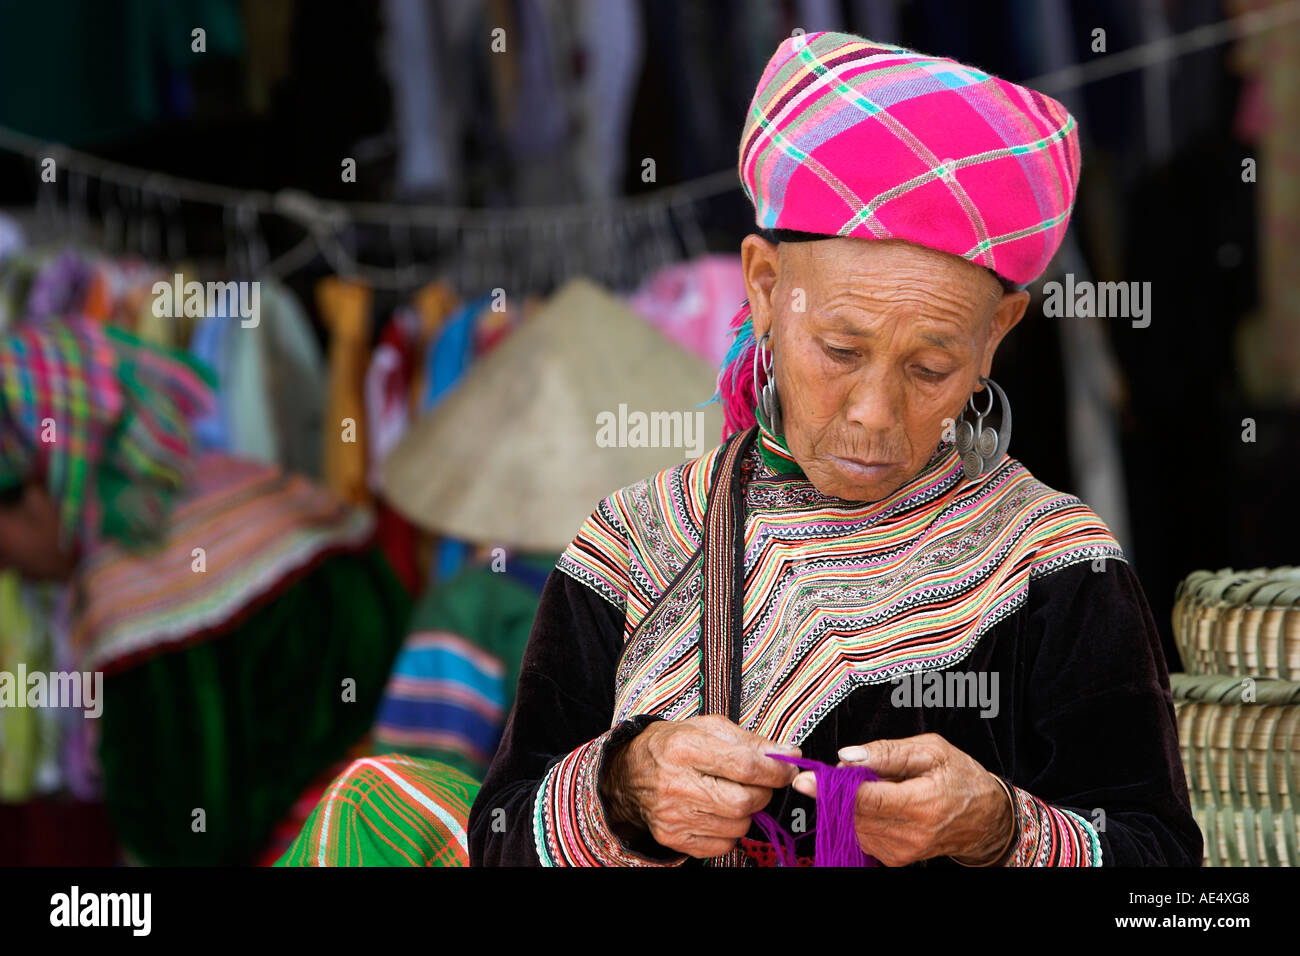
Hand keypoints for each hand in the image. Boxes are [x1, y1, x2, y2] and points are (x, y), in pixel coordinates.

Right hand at [601, 715, 800, 857]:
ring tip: (732, 794)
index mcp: (686, 747)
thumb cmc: (675, 745)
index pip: (745, 765)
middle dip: (763, 793)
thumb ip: (752, 741)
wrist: (630, 773)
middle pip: (744, 802)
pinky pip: (723, 845)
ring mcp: (674, 815)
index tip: (788, 767)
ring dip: (746, 812)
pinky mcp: (673, 837)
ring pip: (738, 826)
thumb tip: (791, 754)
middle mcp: (677, 783)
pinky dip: (730, 831)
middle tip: (758, 782)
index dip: (776, 769)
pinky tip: (717, 812)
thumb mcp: (709, 728)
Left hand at [791, 732, 1013, 865]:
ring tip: (866, 783)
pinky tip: (874, 801)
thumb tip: (847, 756)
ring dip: (847, 803)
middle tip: (830, 772)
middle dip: (834, 792)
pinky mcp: (896, 859)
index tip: (805, 778)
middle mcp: (911, 835)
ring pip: (854, 825)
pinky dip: (859, 815)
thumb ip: (888, 752)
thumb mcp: (931, 750)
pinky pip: (862, 834)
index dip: (832, 789)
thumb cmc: (960, 776)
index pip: (867, 800)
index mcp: (922, 804)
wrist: (985, 819)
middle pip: (855, 815)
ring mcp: (902, 852)